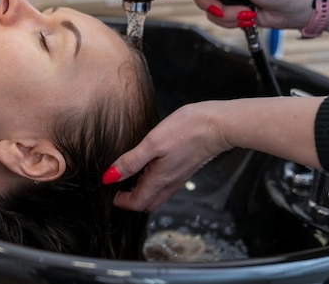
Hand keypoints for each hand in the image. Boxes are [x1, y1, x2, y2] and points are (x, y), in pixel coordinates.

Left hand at [104, 102, 232, 211]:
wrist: (219, 125)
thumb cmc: (187, 130)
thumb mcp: (152, 143)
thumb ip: (131, 161)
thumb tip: (110, 177)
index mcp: (159, 180)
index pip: (137, 204)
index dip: (121, 201)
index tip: (109, 189)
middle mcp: (170, 183)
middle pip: (148, 203)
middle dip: (131, 199)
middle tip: (118, 185)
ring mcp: (179, 177)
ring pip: (158, 194)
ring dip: (142, 190)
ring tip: (131, 174)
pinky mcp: (186, 168)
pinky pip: (167, 184)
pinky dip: (154, 181)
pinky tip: (150, 165)